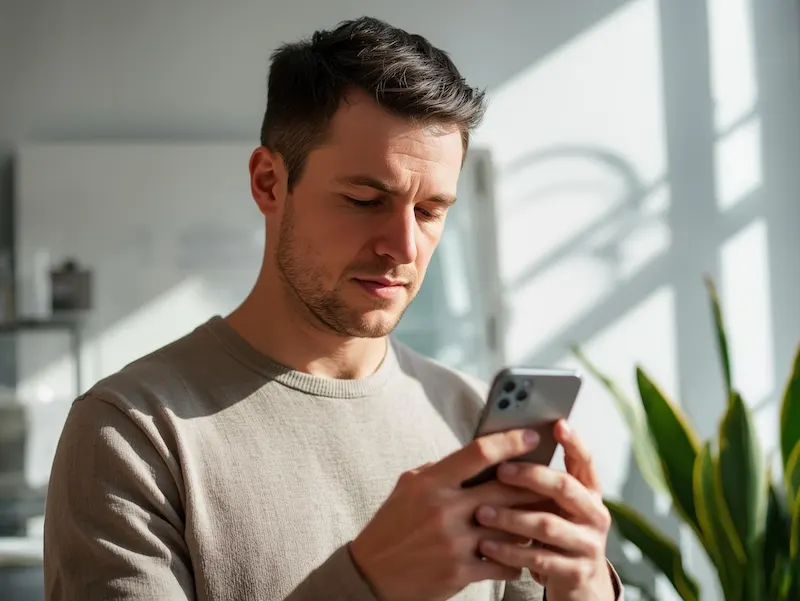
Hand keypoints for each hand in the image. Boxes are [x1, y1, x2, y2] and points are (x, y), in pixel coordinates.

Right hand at [349, 428, 544, 600]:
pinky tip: (521, 553)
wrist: (373, 574)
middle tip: (552, 479)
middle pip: (505, 489)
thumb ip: (441, 470)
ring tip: (543, 515)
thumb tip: (477, 457)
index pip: (479, 453)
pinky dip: (517, 558)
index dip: (510, 441)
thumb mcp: (409, 486)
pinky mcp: (460, 572)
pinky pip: (504, 562)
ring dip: (530, 522)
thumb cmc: (393, 525)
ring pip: (511, 527)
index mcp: (431, 483)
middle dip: (533, 484)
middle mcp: (445, 509)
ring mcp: (454, 542)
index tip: (531, 437)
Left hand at [474, 421, 614, 600]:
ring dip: (511, 518)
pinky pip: (538, 559)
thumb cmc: (555, 531)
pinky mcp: (575, 572)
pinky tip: (486, 545)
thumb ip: (540, 482)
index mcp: (590, 492)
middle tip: (501, 470)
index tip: (557, 424)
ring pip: (547, 525)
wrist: (577, 582)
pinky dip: (509, 551)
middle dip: (531, 476)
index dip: (573, 443)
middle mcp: (595, 514)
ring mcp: (588, 544)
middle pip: (565, 488)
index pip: (585, 461)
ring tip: (481, 512)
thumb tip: (504, 446)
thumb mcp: (555, 505)